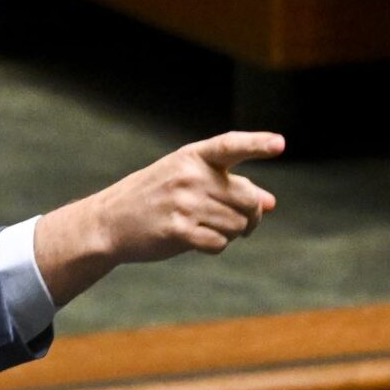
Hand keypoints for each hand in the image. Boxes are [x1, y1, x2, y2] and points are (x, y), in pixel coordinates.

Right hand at [34, 131, 284, 304]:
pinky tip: (197, 240)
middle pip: (248, 199)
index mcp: (191, 157)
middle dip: (250, 215)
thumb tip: (270, 202)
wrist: (109, 221)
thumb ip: (227, 186)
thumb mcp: (186, 181)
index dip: (257, 143)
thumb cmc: (153, 198)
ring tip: (206, 227)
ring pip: (237, 225)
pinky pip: (220, 243)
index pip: (230, 146)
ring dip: (230, 232)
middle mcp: (189, 176)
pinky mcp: (178, 230)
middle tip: (241, 222)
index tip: (280, 144)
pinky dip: (216, 245)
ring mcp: (183, 203)